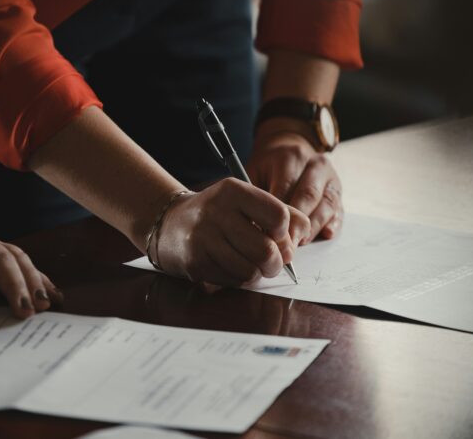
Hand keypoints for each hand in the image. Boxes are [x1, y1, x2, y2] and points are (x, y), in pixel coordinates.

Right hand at [155, 178, 310, 286]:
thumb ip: (281, 212)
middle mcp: (217, 212)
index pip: (279, 216)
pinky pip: (233, 281)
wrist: (170, 223)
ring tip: (251, 264)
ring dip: (257, 273)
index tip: (277, 236)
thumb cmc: (218, 213)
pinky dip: (239, 279)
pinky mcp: (195, 262)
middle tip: (272, 262)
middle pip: (267, 250)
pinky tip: (231, 267)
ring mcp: (203, 238)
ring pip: (250, 271)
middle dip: (276, 263)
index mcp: (234, 191)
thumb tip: (302, 236)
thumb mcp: (246, 201)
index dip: (285, 233)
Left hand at [247, 130, 343, 242]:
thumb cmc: (267, 168)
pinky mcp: (339, 192)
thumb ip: (255, 195)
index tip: (268, 234)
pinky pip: (339, 210)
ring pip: (326, 205)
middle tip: (285, 245)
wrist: (290, 149)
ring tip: (300, 244)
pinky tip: (325, 235)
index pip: (286, 187)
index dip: (278, 214)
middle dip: (297, 224)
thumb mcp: (254, 172)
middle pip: (309, 196)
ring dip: (313, 227)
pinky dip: (333, 224)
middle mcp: (315, 164)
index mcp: (291, 157)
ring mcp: (331, 178)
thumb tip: (254, 226)